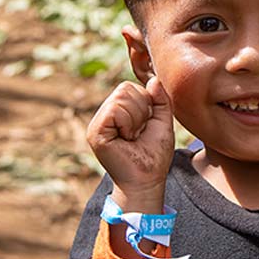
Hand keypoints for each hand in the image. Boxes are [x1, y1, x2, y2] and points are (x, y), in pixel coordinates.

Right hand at [86, 76, 174, 214]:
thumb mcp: (162, 122)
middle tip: (139, 133)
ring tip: (133, 137)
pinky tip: (126, 139)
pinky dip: (128, 123)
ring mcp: (97, 123)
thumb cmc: (154, 155)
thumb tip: (154, 79)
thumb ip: (160, 99)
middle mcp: (104, 115)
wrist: (148, 179)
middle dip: (142, 110)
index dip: (146, 103)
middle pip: (125, 88)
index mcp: (118, 112)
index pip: (130, 87)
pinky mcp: (95, 132)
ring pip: (121, 97)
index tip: (145, 126)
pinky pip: (115, 110)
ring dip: (136, 118)